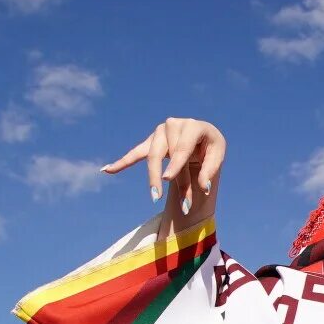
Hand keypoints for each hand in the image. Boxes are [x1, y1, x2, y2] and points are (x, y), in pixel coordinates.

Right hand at [105, 117, 226, 228]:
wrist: (202, 138)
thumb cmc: (211, 147)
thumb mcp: (217, 156)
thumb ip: (210, 171)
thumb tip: (204, 189)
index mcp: (195, 126)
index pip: (182, 147)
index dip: (175, 164)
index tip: (168, 180)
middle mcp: (175, 124)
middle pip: (166, 154)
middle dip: (170, 177)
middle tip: (167, 198)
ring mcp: (161, 132)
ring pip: (151, 155)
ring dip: (152, 177)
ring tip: (155, 197)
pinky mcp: (151, 141)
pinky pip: (136, 153)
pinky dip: (122, 162)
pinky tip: (107, 170)